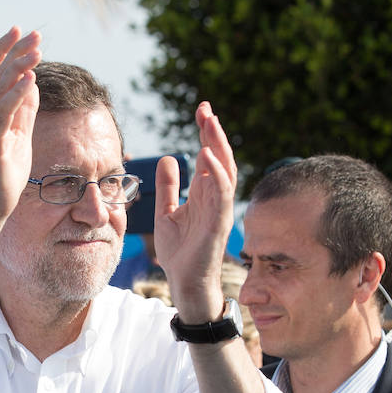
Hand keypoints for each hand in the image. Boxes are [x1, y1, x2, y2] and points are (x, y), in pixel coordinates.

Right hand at [0, 27, 41, 258]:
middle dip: (14, 51)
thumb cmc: (6, 172)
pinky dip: (16, 94)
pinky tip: (29, 79)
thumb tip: (32, 83)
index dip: (7, 50)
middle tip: (34, 34)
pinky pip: (3, 112)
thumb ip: (25, 111)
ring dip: (18, 66)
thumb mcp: (20, 135)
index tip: (24, 33)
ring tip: (36, 50)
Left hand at [154, 102, 237, 321]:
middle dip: (214, 132)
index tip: (201, 110)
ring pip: (225, 172)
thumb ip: (169, 187)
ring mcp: (219, 210)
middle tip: (205, 109)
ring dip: (218, 147)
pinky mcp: (218, 224)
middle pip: (220, 158)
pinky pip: (221, 195)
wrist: (184, 283)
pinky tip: (208, 157)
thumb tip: (169, 159)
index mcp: (204, 194)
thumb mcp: (166, 212)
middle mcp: (215, 198)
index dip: (206, 133)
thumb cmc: (180, 252)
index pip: (210, 157)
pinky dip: (217, 175)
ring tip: (209, 124)